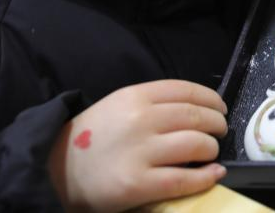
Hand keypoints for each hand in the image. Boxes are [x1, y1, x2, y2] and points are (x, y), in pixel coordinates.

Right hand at [48, 80, 228, 211]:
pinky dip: (206, 177)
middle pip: (196, 116)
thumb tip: (198, 109)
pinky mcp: (137, 184)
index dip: (211, 99)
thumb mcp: (120, 106)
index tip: (220, 107)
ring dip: (212, 149)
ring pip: (196, 145)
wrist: (54, 170)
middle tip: (219, 131)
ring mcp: (139, 152)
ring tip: (211, 153)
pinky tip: (214, 174)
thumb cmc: (94, 137)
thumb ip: (154, 103)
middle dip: (216, 124)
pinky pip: (184, 179)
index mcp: (135, 96)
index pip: (187, 90)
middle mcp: (140, 120)